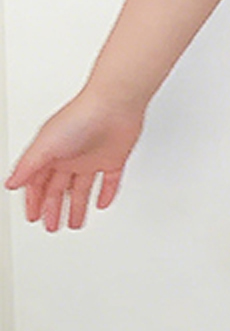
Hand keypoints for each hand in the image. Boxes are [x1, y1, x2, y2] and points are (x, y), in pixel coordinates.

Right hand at [5, 92, 145, 230]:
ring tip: (74, 223)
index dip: (35, 201)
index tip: (33, 217)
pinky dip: (107, 193)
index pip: (38, 183)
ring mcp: (93, 158)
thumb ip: (28, 167)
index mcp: (51, 153)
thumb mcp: (45, 145)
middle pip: (59, 189)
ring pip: (83, 189)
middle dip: (53, 209)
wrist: (116, 105)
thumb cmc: (80, 118)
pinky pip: (111, 181)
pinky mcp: (114, 158)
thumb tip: (11, 183)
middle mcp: (71, 157)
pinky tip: (103, 204)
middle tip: (51, 225)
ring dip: (78, 206)